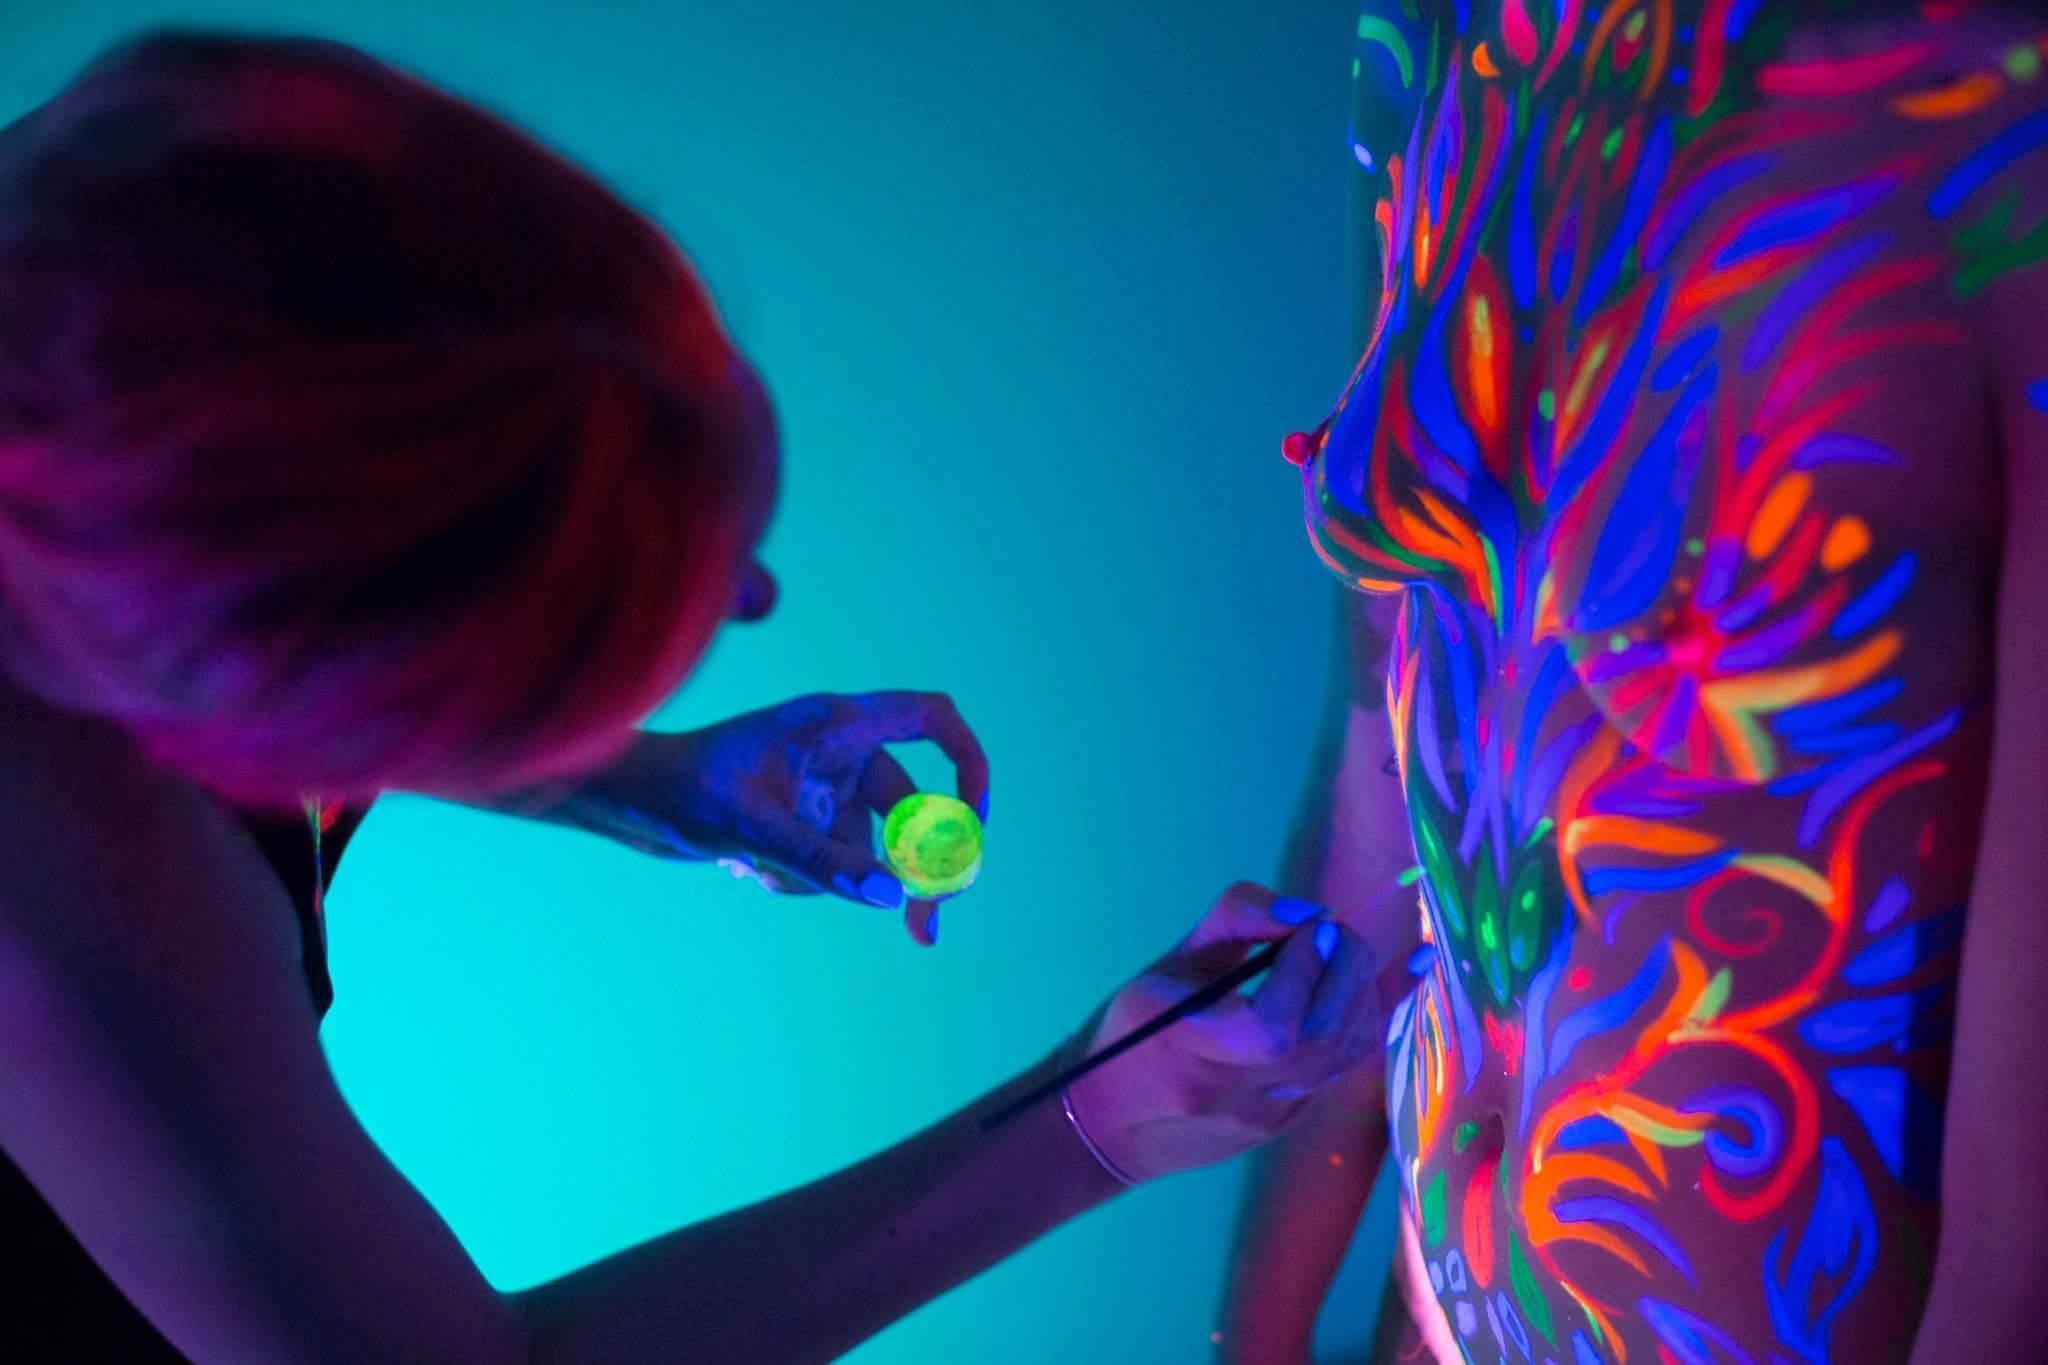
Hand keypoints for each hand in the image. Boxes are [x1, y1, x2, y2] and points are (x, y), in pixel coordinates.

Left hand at [594, 692, 989, 943]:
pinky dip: (801, 879)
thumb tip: (892, 897)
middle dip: (918, 869)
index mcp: (836, 722)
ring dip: (826, 876)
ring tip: (756, 869)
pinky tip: (747, 869)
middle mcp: (840, 750)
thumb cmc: (681, 790)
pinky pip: (835, 864)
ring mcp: (826, 786)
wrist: (627, 803)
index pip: (933, 720)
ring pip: (868, 849)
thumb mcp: (753, 829)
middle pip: (915, 806)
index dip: (968, 765)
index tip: (972, 823)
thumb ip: (824, 861)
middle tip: (926, 926)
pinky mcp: (807, 818)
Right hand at [1064, 884, 1384, 1183]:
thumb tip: (1305, 910)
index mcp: (1195, 1050)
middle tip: (1335, 933)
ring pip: (1346, 1056)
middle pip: (1324, 1038)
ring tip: (1351, 952)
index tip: (1311, 925)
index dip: (1305, 965)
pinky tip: (1395, 980)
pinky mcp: (1287, 1124)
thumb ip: (1235, 922)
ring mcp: (1270, 1117)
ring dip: (1366, 995)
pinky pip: (1341, 1069)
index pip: (1276, 1022)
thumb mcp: (1168, 965)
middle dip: (1347, 972)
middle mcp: (1239, 1094)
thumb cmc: (1129, 1032)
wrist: (1108, 1125)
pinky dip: (1366, 1020)